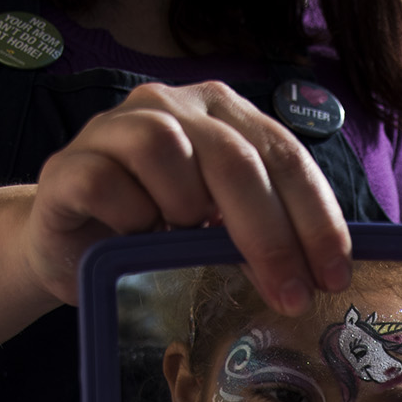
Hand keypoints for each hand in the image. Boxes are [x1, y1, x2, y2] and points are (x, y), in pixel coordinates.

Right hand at [21, 81, 351, 311]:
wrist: (69, 244)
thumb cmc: (155, 236)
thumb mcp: (219, 230)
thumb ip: (264, 231)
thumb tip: (321, 272)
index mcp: (221, 115)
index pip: (284, 154)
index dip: (315, 217)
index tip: (333, 275)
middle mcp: (170, 106)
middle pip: (235, 159)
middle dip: (271, 235)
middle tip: (290, 294)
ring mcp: (114, 128)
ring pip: (167, 151)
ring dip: (186, 209)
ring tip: (179, 240)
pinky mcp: (68, 164)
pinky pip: (108, 183)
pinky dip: (130, 217)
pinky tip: (133, 237)